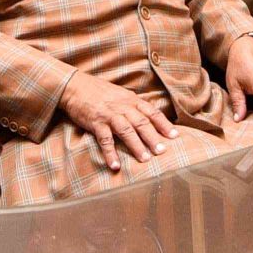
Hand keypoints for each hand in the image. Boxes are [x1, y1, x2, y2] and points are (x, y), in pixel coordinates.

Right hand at [58, 70, 179, 171]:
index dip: (164, 124)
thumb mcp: (122, 94)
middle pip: (141, 122)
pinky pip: (104, 140)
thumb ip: (135, 105)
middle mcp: (123, 107)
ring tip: (145, 160)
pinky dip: (110, 153)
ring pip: (126, 130)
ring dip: (136, 146)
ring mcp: (109, 115)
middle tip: (163, 151)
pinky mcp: (95, 123)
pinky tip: (116, 166)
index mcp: (132, 100)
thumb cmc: (101, 92)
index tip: (175, 136)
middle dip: (153, 137)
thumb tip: (150, 114)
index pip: (152, 112)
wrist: (77, 86)